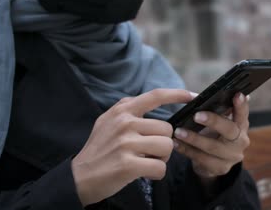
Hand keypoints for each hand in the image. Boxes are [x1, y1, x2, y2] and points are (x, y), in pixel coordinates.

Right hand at [71, 89, 193, 205]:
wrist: (79, 176)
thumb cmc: (98, 150)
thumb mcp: (107, 121)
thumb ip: (128, 109)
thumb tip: (154, 100)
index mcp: (122, 110)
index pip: (155, 96)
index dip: (177, 94)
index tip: (192, 96)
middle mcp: (125, 123)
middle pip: (167, 129)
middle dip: (164, 144)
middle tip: (150, 153)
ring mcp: (126, 143)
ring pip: (167, 147)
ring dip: (162, 159)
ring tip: (146, 162)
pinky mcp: (127, 164)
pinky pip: (160, 167)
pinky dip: (157, 174)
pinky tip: (145, 174)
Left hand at [173, 93, 250, 178]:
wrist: (214, 162)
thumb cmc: (216, 135)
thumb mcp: (220, 123)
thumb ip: (219, 111)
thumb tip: (206, 96)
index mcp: (241, 125)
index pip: (243, 113)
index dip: (241, 105)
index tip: (237, 94)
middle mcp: (241, 141)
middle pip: (230, 130)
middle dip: (213, 121)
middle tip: (196, 115)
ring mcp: (232, 156)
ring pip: (213, 147)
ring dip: (194, 139)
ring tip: (178, 131)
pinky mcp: (220, 168)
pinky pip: (202, 159)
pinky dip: (187, 150)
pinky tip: (176, 144)